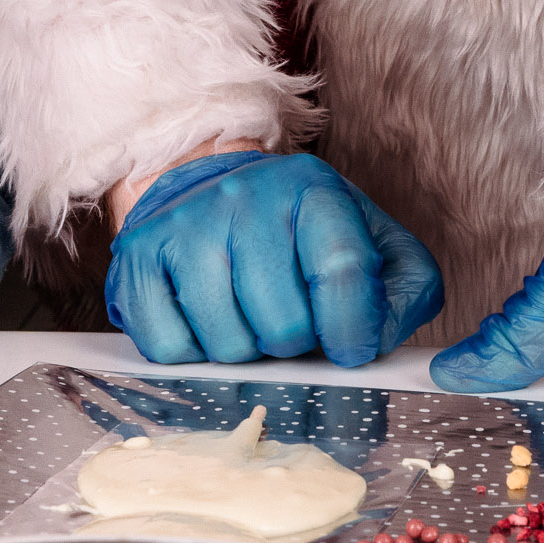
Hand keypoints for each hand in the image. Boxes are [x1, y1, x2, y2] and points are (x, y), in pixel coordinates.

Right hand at [105, 151, 443, 367]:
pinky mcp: (139, 256)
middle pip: (283, 326)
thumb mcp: (372, 244)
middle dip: (293, 343)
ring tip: (246, 316)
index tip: (350, 349)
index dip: (353, 331)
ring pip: (227, 345)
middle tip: (287, 319)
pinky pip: (170, 348)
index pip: (343, 272)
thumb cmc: (297, 232)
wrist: (211, 188)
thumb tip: (377, 343)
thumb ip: (404, 292)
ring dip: (244, 350)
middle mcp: (244, 197)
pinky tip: (205, 320)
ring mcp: (185, 224)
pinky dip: (193, 354)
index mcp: (311, 190)